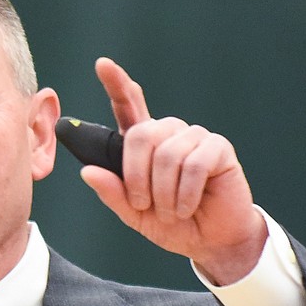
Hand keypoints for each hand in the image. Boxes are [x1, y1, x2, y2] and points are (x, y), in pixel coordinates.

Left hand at [79, 57, 266, 284]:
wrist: (210, 241)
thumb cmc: (172, 224)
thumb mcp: (134, 214)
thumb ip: (112, 193)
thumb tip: (87, 171)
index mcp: (145, 146)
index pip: (129, 107)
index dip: (116, 84)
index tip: (102, 64)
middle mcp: (169, 134)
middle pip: (141, 135)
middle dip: (136, 177)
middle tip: (143, 205)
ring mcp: (194, 138)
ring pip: (167, 154)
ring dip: (163, 193)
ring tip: (170, 212)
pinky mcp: (218, 148)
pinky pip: (193, 165)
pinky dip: (185, 194)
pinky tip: (187, 207)